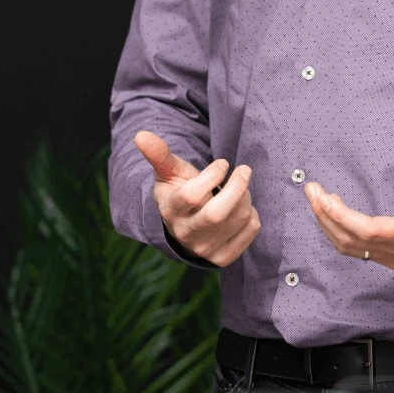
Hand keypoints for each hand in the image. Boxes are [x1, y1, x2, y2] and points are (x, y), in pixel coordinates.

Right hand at [135, 129, 260, 267]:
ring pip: (239, 218)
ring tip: (239, 188)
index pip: (194, 195)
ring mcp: (205, 248)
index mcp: (172, 210)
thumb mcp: (168, 172)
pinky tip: (240, 208)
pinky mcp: (223, 257)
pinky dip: (252, 214)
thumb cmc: (179, 190)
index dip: (213, 174)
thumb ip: (159, 154)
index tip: (222, 163)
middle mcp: (186, 233)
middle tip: (244, 170)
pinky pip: (251, 230)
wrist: (184, 227)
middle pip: (218, 214)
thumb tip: (140, 135)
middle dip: (238, 187)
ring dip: (246, 196)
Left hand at [303, 177, 393, 269]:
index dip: (341, 216)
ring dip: (328, 224)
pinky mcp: (390, 255)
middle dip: (325, 216)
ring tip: (316, 198)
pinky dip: (337, 231)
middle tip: (310, 189)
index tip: (323, 197)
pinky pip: (356, 249)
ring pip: (349, 247)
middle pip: (351, 240)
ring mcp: (393, 256)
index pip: (367, 231)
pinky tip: (332, 213)